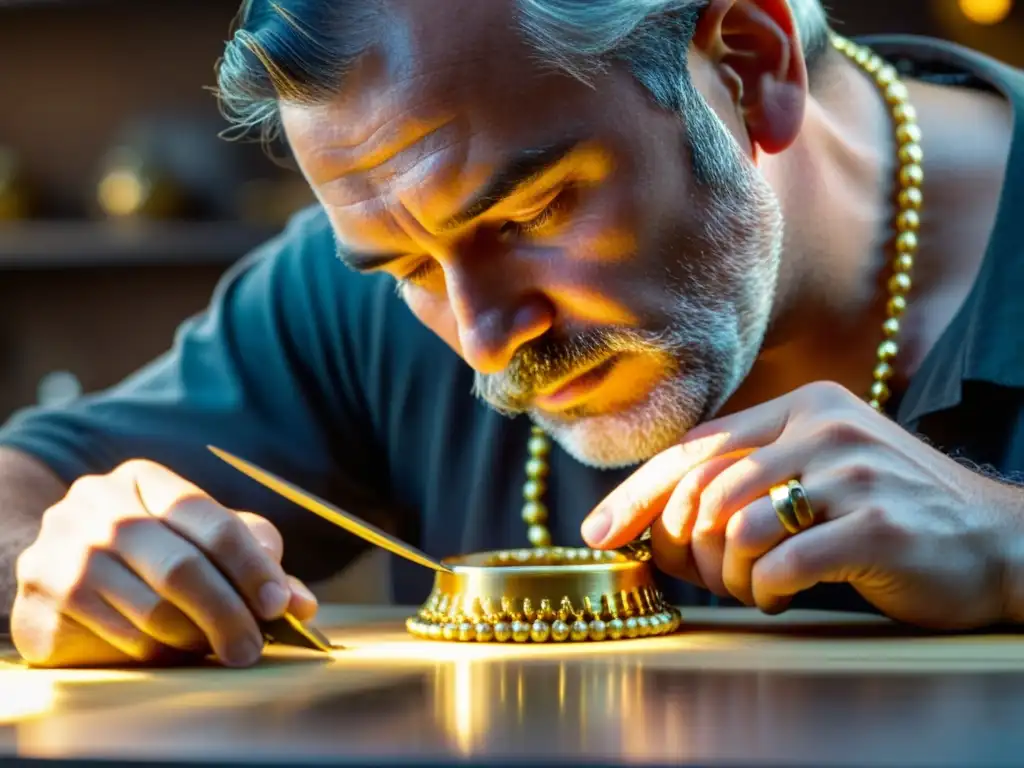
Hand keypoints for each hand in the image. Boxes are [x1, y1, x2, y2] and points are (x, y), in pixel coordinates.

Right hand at [11, 459, 317, 667]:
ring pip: (152, 608)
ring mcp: (64, 547)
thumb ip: (253, 561)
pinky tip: (168, 649)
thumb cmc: (148, 552)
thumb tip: (302, 604)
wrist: (56, 567)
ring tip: (215, 647)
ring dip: (194, 637)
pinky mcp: (43, 593)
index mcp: (145, 479)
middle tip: (252, 646)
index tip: (281, 603)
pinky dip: (155, 650)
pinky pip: (118, 635)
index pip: (210, 519)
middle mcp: (99, 504)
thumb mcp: (202, 541)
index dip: (251, 564)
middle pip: (181, 566)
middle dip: (228, 612)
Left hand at [582, 381, 1017, 628]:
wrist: (997, 541)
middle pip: (704, 488)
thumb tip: (652, 525)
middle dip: (682, 545)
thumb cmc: (888, 513)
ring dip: (724, 574)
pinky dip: (763, 591)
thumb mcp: (820, 470)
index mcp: (803, 406)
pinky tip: (779, 597)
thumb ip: (748, 478)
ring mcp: (853, 473)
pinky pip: (780, 563)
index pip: (695, 447)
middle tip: (698, 577)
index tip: (598, 531)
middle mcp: (824, 428)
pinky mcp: (876, 525)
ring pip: (734, 526)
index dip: (637, 492)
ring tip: (748, 588)